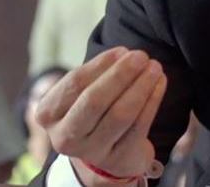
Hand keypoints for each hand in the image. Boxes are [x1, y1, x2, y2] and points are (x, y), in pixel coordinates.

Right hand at [35, 47, 166, 185]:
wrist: (106, 150)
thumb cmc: (93, 111)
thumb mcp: (82, 93)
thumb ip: (97, 73)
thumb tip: (124, 54)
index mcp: (48, 114)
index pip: (75, 83)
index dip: (101, 64)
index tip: (123, 50)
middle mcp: (64, 136)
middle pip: (95, 100)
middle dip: (121, 75)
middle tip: (142, 56)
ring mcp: (91, 152)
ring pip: (120, 114)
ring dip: (141, 86)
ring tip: (155, 67)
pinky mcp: (117, 159)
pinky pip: (139, 126)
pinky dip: (152, 100)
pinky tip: (160, 83)